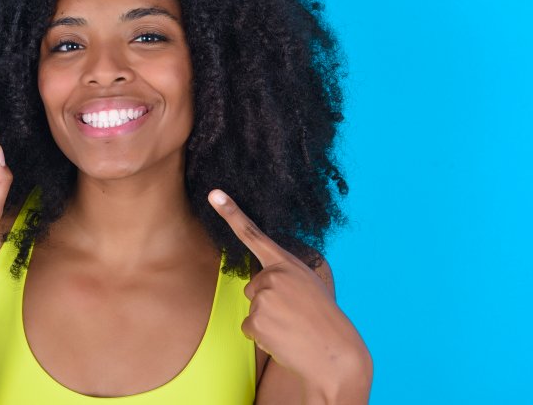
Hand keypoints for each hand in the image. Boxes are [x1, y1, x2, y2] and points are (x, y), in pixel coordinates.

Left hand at [208, 189, 371, 394]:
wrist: (336, 355)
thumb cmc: (324, 320)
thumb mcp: (308, 286)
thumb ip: (284, 277)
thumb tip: (260, 284)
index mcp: (287, 264)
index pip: (254, 235)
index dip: (232, 213)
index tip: (214, 194)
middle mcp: (273, 276)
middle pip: (253, 287)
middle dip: (267, 302)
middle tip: (294, 315)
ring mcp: (263, 298)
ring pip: (252, 309)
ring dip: (268, 321)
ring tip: (293, 328)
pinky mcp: (256, 320)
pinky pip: (250, 328)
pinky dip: (264, 337)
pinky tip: (285, 339)